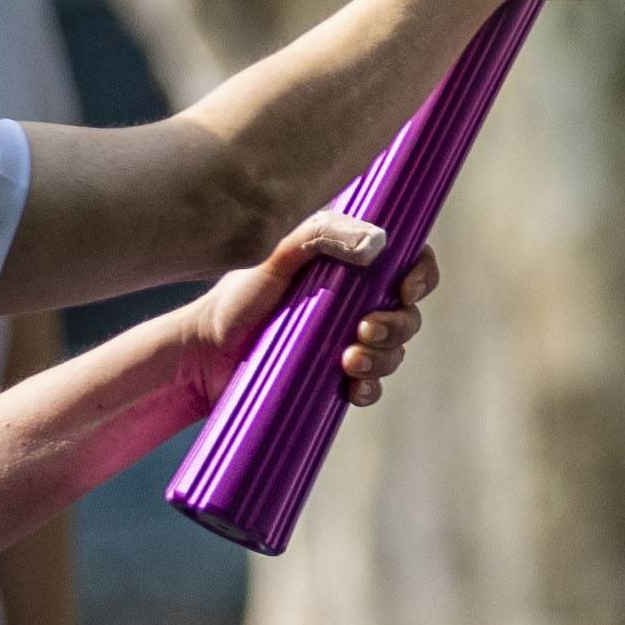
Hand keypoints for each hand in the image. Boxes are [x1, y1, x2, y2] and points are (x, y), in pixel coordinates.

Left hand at [183, 207, 428, 402]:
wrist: (204, 355)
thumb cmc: (236, 298)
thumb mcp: (273, 257)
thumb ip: (318, 236)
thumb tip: (377, 242)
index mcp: (348, 267)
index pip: (406, 263)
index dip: (420, 274)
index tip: (405, 288)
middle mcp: (354, 303)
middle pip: (407, 314)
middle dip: (396, 325)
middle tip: (364, 329)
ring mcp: (346, 342)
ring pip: (393, 352)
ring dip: (381, 358)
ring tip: (348, 360)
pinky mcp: (334, 379)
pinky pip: (371, 387)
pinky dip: (368, 388)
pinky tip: (350, 386)